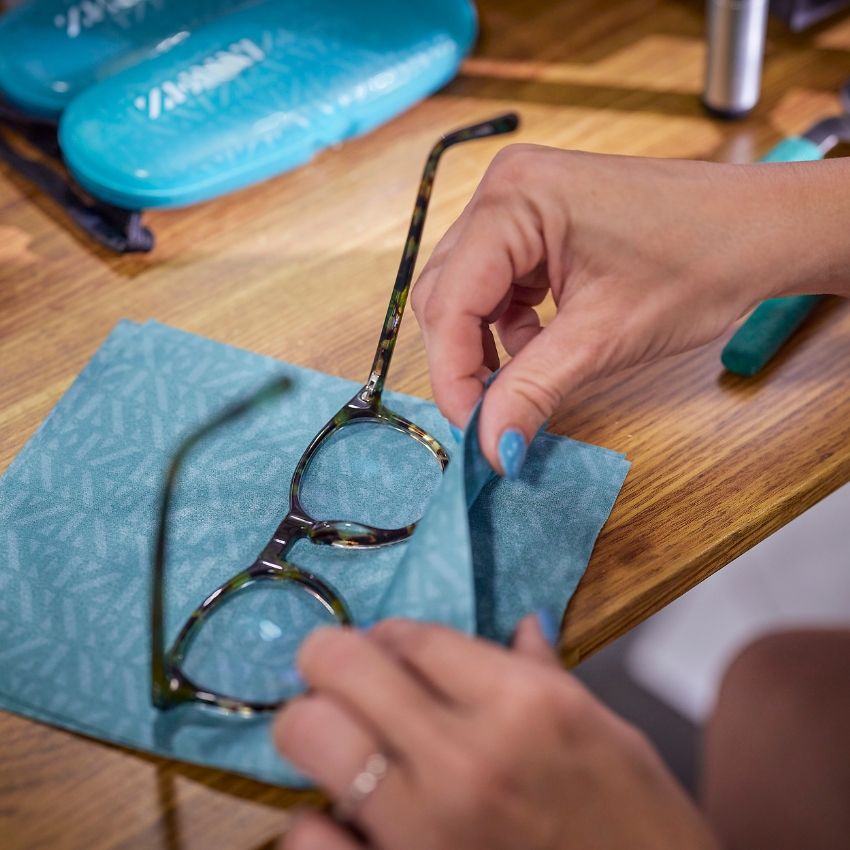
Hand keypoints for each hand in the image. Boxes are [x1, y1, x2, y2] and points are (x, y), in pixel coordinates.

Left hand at [273, 617, 719, 849]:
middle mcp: (467, 758)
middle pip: (343, 664)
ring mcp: (426, 829)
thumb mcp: (609, 737)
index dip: (389, 636)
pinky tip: (340, 821)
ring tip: (337, 740)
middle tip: (338, 676)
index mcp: (526, 705)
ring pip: (309, 734)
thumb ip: (548, 676)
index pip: (414, 636)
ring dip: (312, 727)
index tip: (386, 649)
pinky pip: (308, 839)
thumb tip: (523, 625)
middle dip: (328, 658)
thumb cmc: (639, 829)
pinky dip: (313, 824)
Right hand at [411, 145, 849, 474]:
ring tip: (518, 385)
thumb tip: (492, 447)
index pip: (450, 298)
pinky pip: (498, 284)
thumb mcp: (605, 337)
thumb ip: (533, 390)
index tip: (473, 431)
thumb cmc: (700, 262)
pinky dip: (508, 327)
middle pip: (448, 293)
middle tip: (489, 417)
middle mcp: (505, 190)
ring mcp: (521, 203)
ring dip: (484, 346)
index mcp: (514, 199)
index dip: (453, 373)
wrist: (763, 231)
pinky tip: (539, 349)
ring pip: (468, 292)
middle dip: (464, 361)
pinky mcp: (538, 223)